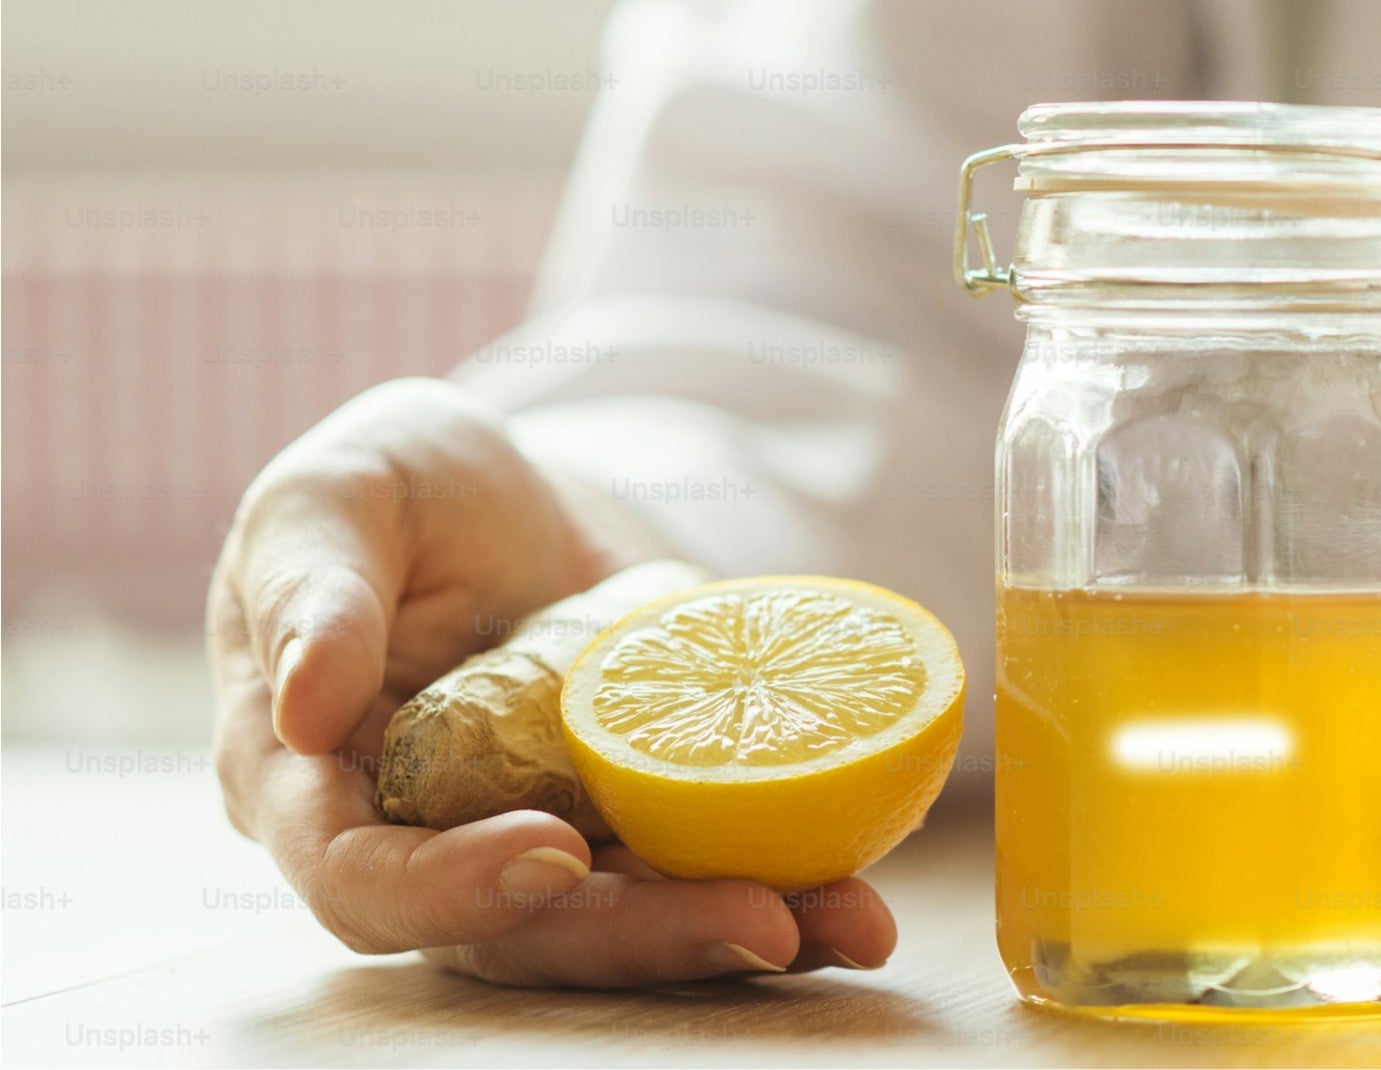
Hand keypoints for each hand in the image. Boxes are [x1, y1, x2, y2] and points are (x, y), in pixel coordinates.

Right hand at [207, 378, 896, 983]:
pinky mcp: (629, 832)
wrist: (513, 496)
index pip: (362, 880)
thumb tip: (303, 708)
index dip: (452, 888)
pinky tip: (863, 895)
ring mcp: (533, 848)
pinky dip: (784, 889)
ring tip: (850, 923)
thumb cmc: (397, 488)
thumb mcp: (339, 497)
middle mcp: (422, 845)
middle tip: (763, 920)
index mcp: (310, 788)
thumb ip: (314, 591)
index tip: (555, 852)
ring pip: (622, 926)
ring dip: (734, 933)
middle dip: (645, 936)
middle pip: (520, 932)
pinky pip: (695, 881)